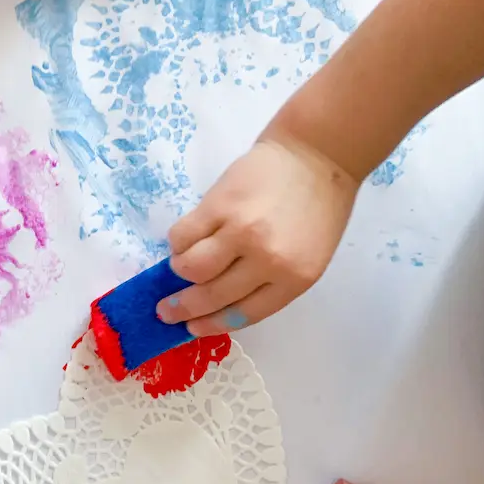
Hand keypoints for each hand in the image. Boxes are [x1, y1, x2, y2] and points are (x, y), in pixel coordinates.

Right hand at [157, 134, 357, 336]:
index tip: (191, 328)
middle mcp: (266, 260)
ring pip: (191, 267)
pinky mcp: (217, 205)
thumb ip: (269, 281)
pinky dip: (177, 243)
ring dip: (179, 272)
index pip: (242, 314)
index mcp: (293, 279)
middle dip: (182, 308)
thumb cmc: (317, 209)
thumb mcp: (307, 258)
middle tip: (165, 311)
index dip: (211, 324)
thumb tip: (218, 299)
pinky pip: (183, 235)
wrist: (317, 155)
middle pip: (211, 296)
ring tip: (179, 267)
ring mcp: (240, 231)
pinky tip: (184, 241)